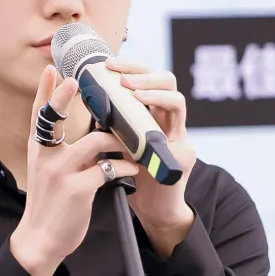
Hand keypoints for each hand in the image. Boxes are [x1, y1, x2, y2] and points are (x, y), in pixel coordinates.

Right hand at [10, 65, 139, 275]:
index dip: (46, 91)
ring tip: (130, 144)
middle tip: (81, 82)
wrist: (41, 239)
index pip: (39, 114)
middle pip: (54, 117)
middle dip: (65, 97)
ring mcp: (60, 172)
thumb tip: (87, 130)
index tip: (53, 69)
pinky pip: (108, 169)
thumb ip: (59, 150)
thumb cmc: (50, 204)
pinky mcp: (77, 190)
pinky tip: (131, 169)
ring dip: (119, 140)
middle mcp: (45, 157)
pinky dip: (124, 166)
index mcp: (38, 150)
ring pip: (96, 141)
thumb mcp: (46, 172)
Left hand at [104, 56, 196, 255]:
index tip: (108, 65)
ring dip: (154, 94)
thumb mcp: (119, 144)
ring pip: (177, 102)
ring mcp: (179, 137)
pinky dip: (160, 137)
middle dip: (143, 75)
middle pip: (167, 81)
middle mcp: (169, 121)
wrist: (153, 210)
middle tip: (120, 77)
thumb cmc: (134, 177)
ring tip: (133, 94)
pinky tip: (146, 129)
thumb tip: (91, 102)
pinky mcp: (183, 157)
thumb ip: (112, 124)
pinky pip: (176, 137)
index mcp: (152, 114)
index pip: (147, 79)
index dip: (130, 68)